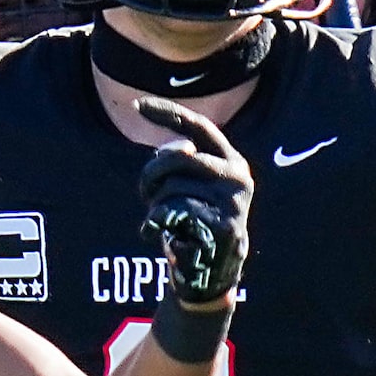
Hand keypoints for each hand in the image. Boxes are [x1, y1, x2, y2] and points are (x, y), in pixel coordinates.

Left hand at [135, 99, 250, 304]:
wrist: (214, 270)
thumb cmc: (195, 221)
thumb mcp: (192, 186)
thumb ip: (181, 163)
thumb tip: (168, 151)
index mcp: (232, 161)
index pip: (199, 126)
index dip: (168, 113)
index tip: (137, 105)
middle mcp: (237, 177)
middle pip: (180, 157)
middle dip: (151, 173)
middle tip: (144, 191)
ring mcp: (233, 202)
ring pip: (172, 188)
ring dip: (155, 205)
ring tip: (161, 220)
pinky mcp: (222, 227)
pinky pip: (172, 213)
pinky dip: (156, 223)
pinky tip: (161, 234)